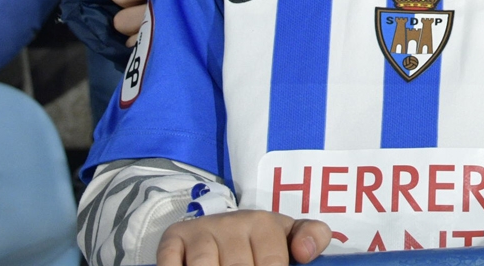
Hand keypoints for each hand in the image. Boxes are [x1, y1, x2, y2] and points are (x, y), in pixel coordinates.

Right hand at [156, 209, 329, 265]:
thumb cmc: (263, 240)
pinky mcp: (174, 238)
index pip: (271, 263)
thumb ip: (312, 237)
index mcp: (264, 224)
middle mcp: (232, 223)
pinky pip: (171, 263)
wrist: (224, 225)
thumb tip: (304, 253)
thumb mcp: (290, 235)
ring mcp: (202, 230)